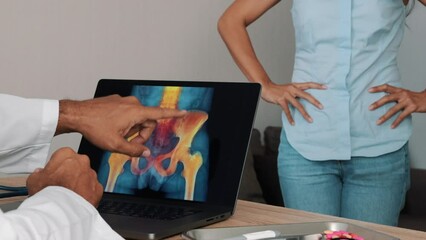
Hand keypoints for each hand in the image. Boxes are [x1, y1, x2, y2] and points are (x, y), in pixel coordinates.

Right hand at [26, 147, 102, 206]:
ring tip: (68, 195)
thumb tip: (38, 174)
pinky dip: (86, 194)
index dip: (56, 166)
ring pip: (85, 177)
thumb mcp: (33, 180)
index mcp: (66, 154)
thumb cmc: (49, 193)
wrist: (62, 210)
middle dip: (69, 173)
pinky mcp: (98, 188)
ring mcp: (92, 174)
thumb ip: (37, 174)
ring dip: (78, 183)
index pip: (61, 156)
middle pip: (75, 165)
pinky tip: (76, 200)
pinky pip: (92, 189)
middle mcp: (82, 161)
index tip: (53, 174)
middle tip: (60, 185)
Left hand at [56, 95, 186, 156]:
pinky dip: (125, 122)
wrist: (77, 115)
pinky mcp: (116, 100)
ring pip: (136, 118)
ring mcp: (123, 100)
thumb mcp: (116, 144)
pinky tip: (112, 128)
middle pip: (147, 121)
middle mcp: (132, 103)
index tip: (184, 112)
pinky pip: (127, 113)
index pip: (160, 113)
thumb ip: (134, 150)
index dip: (174, 114)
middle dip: (141, 134)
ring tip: (117, 136)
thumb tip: (146, 153)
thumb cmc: (95, 127)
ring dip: (132, 129)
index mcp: (136, 112)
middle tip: (129, 144)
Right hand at [262, 82, 325, 124]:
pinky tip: (293, 123)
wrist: (265, 87)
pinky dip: (290, 118)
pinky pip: (287, 110)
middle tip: (322, 107)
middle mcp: (292, 89)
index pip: (308, 84)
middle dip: (314, 102)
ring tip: (310, 120)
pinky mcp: (281, 100)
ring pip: (298, 105)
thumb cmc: (277, 89)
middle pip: (306, 95)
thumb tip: (304, 98)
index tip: (326, 87)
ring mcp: (287, 95)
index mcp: (295, 85)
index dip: (317, 85)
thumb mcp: (288, 88)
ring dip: (305, 114)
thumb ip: (296, 92)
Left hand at [369, 84, 425, 127]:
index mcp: (399, 90)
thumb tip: (381, 101)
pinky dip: (396, 122)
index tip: (369, 90)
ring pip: (393, 110)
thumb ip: (394, 95)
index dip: (378, 88)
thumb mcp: (404, 94)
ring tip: (378, 122)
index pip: (386, 87)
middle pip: (388, 98)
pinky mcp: (412, 108)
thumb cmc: (413, 97)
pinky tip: (392, 127)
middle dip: (378, 103)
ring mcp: (407, 101)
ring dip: (385, 117)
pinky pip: (402, 116)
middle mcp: (402, 94)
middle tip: (369, 108)